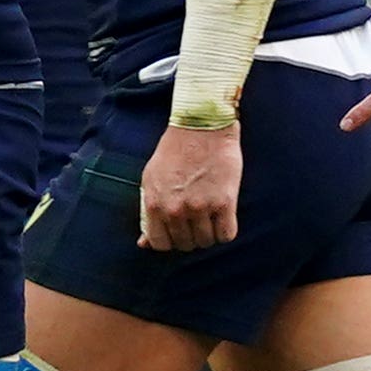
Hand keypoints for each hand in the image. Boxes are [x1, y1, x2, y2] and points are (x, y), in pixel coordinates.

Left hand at [139, 115, 245, 252]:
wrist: (201, 126)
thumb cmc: (174, 151)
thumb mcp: (151, 180)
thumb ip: (148, 212)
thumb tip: (143, 243)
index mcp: (154, 205)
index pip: (160, 244)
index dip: (170, 241)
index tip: (178, 231)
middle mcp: (176, 210)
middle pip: (186, 244)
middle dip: (191, 236)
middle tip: (196, 221)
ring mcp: (201, 207)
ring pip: (206, 241)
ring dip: (209, 234)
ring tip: (211, 218)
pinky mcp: (225, 202)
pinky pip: (227, 234)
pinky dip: (225, 231)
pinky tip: (224, 218)